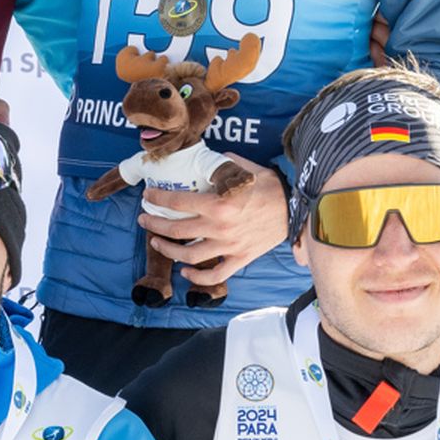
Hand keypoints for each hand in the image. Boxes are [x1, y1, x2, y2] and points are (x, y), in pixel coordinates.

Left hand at [140, 166, 288, 288]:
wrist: (295, 208)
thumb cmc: (269, 187)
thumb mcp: (244, 169)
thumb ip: (221, 165)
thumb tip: (206, 161)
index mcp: (218, 203)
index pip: (177, 201)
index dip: (158, 198)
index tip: (148, 196)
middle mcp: (219, 227)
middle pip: (176, 229)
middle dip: (154, 223)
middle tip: (144, 219)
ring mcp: (228, 246)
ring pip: (189, 254)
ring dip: (168, 250)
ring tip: (157, 242)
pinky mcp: (239, 258)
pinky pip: (214, 274)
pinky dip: (197, 278)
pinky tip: (185, 272)